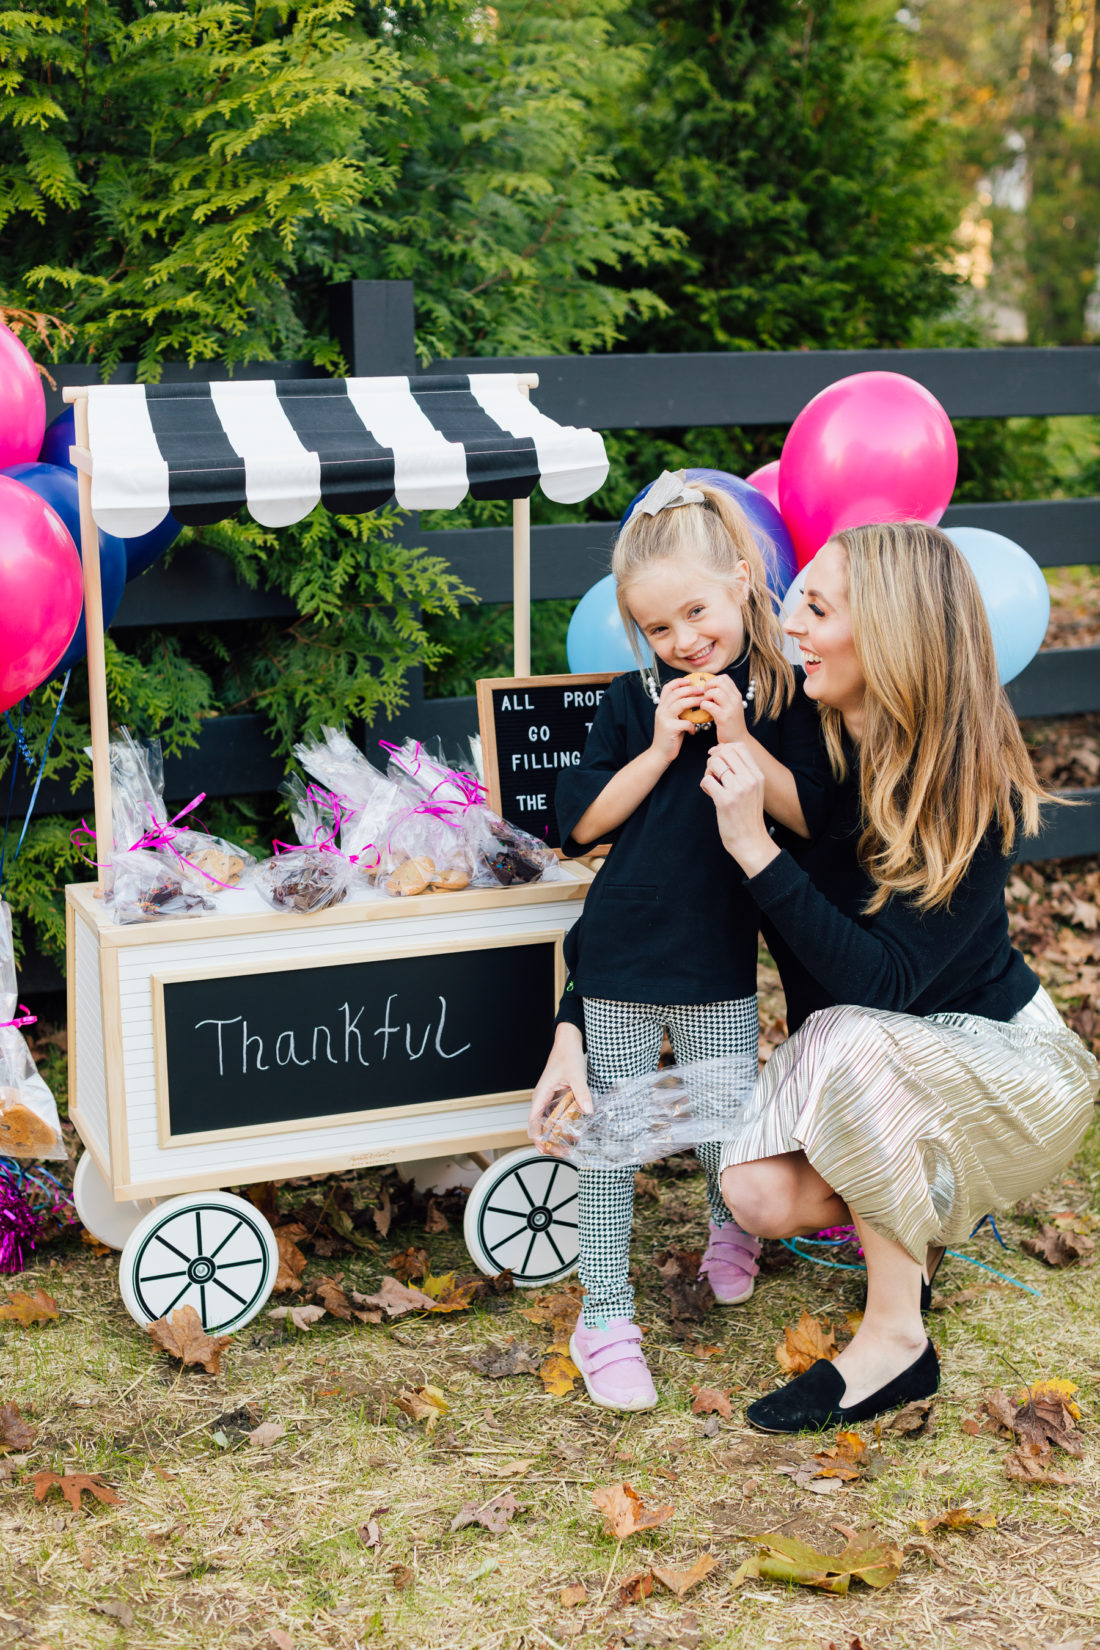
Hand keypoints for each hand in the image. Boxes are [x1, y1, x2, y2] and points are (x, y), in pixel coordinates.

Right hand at [527, 1022, 592, 1152]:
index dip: (537, 1138)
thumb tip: (588, 1111)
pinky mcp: (558, 1097)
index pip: (533, 1122)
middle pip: (541, 1126)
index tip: (544, 1150)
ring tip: (570, 1147)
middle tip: (563, 1153)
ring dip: (557, 1136)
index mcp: (541, 1095)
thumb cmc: (567, 1055)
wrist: (568, 1042)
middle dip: (550, 1142)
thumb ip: (582, 1093)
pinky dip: (564, 1126)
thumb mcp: (577, 1075)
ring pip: (550, 1123)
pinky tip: (575, 1132)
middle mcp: (542, 1099)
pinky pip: (558, 1115)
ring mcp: (550, 1099)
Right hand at [649, 677, 704, 765]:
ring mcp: (664, 719)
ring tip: (703, 702)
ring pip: (680, 704)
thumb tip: (695, 701)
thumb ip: (679, 710)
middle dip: (691, 689)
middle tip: (702, 689)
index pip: (667, 688)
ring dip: (694, 701)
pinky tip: (694, 730)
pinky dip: (692, 725)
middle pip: (676, 693)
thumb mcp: (672, 720)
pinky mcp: (669, 729)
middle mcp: (661, 710)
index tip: (690, 680)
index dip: (678, 682)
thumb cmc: (670, 737)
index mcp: (661, 707)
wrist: (659, 753)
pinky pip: (685, 722)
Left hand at [700, 675, 747, 743]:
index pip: (724, 678)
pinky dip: (703, 706)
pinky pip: (709, 705)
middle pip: (719, 681)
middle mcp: (735, 699)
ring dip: (706, 696)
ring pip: (715, 692)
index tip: (709, 689)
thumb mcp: (731, 706)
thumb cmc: (731, 723)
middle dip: (708, 686)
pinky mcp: (723, 717)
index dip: (713, 681)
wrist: (737, 739)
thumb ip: (724, 696)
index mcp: (736, 695)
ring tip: (706, 703)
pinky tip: (704, 710)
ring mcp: (730, 708)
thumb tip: (709, 686)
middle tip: (705, 695)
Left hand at [700, 742, 779, 876]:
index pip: (740, 747)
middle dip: (714, 758)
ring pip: (715, 763)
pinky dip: (704, 785)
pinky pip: (706, 780)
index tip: (718, 758)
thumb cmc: (748, 815)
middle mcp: (750, 780)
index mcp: (758, 775)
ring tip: (712, 783)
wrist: (751, 840)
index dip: (725, 748)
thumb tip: (721, 751)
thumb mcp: (754, 789)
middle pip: (726, 751)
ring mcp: (737, 790)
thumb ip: (743, 772)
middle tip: (713, 772)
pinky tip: (710, 793)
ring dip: (708, 771)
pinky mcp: (724, 801)